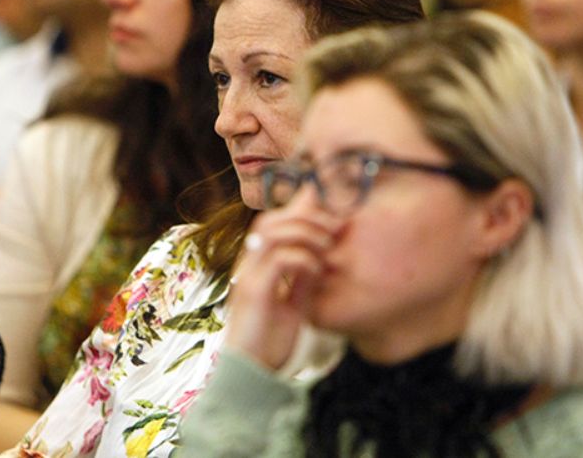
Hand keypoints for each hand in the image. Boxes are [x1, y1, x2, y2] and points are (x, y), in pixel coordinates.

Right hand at [225, 205, 342, 370]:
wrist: (250, 373)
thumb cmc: (271, 340)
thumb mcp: (295, 301)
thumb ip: (304, 275)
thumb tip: (322, 251)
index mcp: (256, 264)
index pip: (273, 221)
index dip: (300, 209)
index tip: (332, 214)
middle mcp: (247, 265)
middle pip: (271, 219)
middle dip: (307, 216)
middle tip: (335, 228)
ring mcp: (247, 275)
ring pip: (272, 232)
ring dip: (306, 232)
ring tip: (328, 246)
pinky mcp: (253, 291)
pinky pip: (279, 260)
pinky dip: (303, 258)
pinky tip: (317, 270)